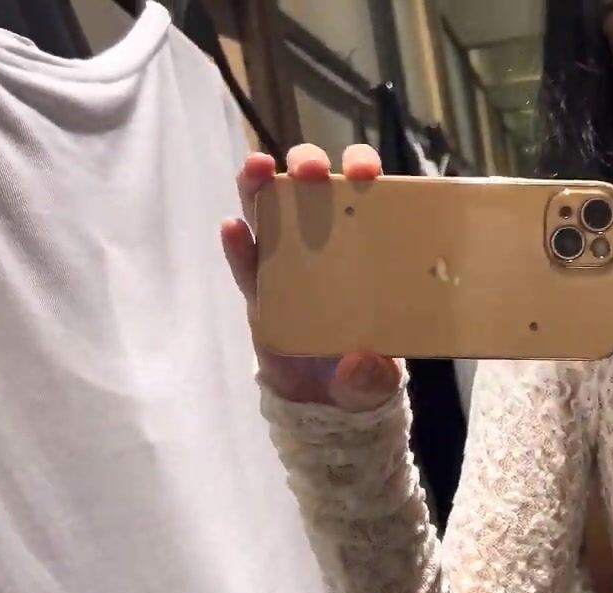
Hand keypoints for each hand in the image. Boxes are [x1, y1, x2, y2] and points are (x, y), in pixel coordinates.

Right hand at [221, 143, 402, 412]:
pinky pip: (246, 268)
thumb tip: (358, 365)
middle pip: (310, 194)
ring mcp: (286, 269)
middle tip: (309, 168)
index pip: (365, 199)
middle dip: (307, 167)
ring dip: (260, 187)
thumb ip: (374, 377)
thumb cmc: (366, 373)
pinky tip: (232, 229)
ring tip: (256, 167)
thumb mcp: (380, 381)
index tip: (365, 169)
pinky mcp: (260, 297)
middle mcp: (324, 249)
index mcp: (365, 252)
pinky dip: (238, 248)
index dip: (362, 173)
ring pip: (268, 217)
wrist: (328, 405)